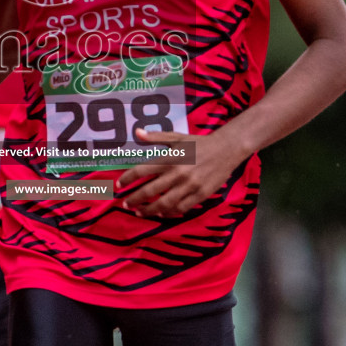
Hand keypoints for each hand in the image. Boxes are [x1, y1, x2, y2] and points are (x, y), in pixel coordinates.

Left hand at [114, 127, 244, 217]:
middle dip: (134, 199)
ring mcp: (189, 186)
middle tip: (126, 204)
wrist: (227, 149)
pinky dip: (169, 213)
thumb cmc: (200, 143)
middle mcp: (177, 173)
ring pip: (164, 204)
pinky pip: (181, 208)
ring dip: (149, 210)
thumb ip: (156, 137)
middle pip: (149, 191)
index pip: (141, 171)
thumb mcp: (177, 137)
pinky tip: (162, 213)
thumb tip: (137, 132)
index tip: (118, 186)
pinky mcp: (200, 195)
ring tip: (140, 212)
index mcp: (169, 158)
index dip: (127, 179)